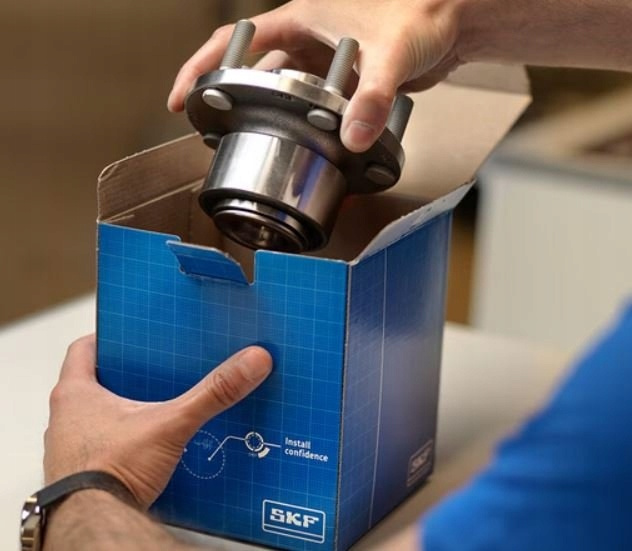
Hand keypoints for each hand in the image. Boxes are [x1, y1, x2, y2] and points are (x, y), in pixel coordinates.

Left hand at [44, 335, 271, 508]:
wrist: (94, 527)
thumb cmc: (110, 473)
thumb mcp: (171, 424)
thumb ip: (212, 393)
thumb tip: (250, 362)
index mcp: (75, 393)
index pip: (83, 348)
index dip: (107, 337)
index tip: (131, 336)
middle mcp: (64, 418)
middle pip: (93, 382)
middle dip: (125, 377)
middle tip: (157, 371)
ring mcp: (69, 448)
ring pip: (95, 416)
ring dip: (121, 412)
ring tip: (158, 408)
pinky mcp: (81, 474)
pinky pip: (102, 446)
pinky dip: (122, 442)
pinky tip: (149, 447)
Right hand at [167, 0, 462, 152]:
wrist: (455, 20)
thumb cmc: (422, 13)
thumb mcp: (391, 53)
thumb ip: (371, 96)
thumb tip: (352, 137)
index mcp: (301, 19)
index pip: (235, 41)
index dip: (202, 67)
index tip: (182, 98)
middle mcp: (308, 39)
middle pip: (256, 72)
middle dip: (239, 102)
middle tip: (221, 135)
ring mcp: (325, 60)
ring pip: (287, 92)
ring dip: (278, 116)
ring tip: (262, 144)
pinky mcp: (345, 79)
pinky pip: (316, 103)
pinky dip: (311, 122)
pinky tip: (311, 141)